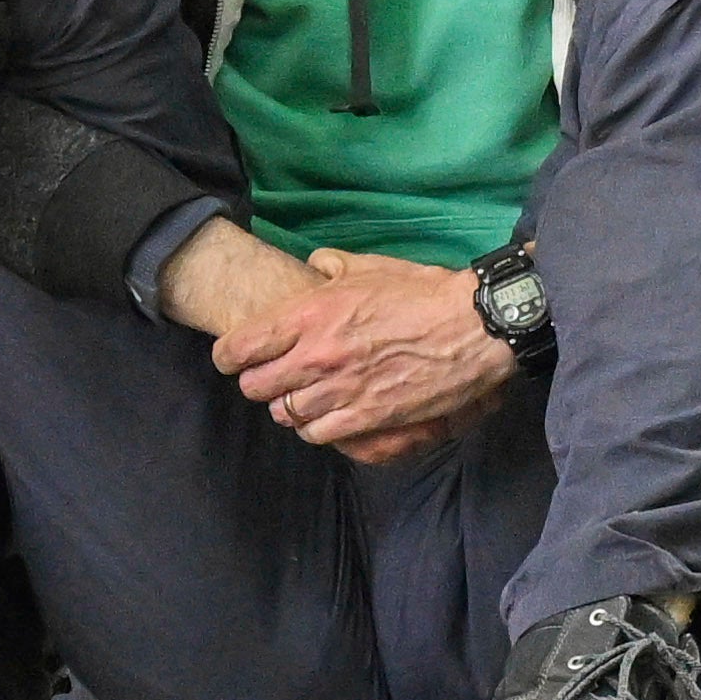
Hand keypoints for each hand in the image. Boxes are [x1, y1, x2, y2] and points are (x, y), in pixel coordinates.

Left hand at [227, 251, 520, 467]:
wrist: (471, 326)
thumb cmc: (422, 292)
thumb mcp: (370, 266)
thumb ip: (331, 265)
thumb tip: (314, 266)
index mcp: (309, 313)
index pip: (239, 347)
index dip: (229, 355)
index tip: (234, 357)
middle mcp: (315, 355)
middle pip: (255, 386)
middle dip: (259, 382)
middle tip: (273, 377)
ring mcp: (339, 390)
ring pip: (284, 414)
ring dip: (289, 407)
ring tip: (303, 398)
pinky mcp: (365, 417)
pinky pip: (317, 434)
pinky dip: (316, 427)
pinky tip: (326, 417)